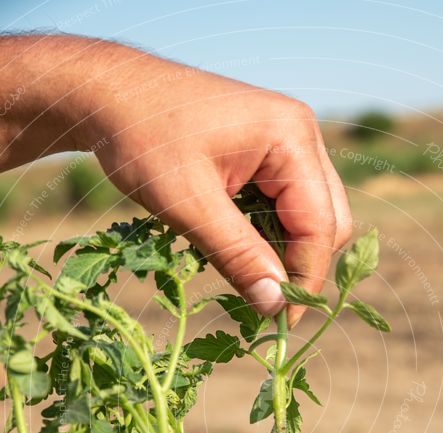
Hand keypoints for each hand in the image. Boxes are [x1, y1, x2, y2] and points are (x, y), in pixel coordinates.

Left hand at [0, 36, 351, 326]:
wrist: (110, 94)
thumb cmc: (144, 139)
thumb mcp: (189, 205)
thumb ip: (238, 255)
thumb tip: (276, 305)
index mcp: (291, 137)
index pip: (320, 226)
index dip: (304, 280)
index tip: (281, 322)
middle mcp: (301, 134)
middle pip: (327, 221)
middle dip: (300, 266)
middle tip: (265, 304)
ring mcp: (288, 141)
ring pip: (310, 216)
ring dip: (284, 252)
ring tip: (248, 278)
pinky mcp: (270, 152)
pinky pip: (287, 205)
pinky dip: (270, 234)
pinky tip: (240, 249)